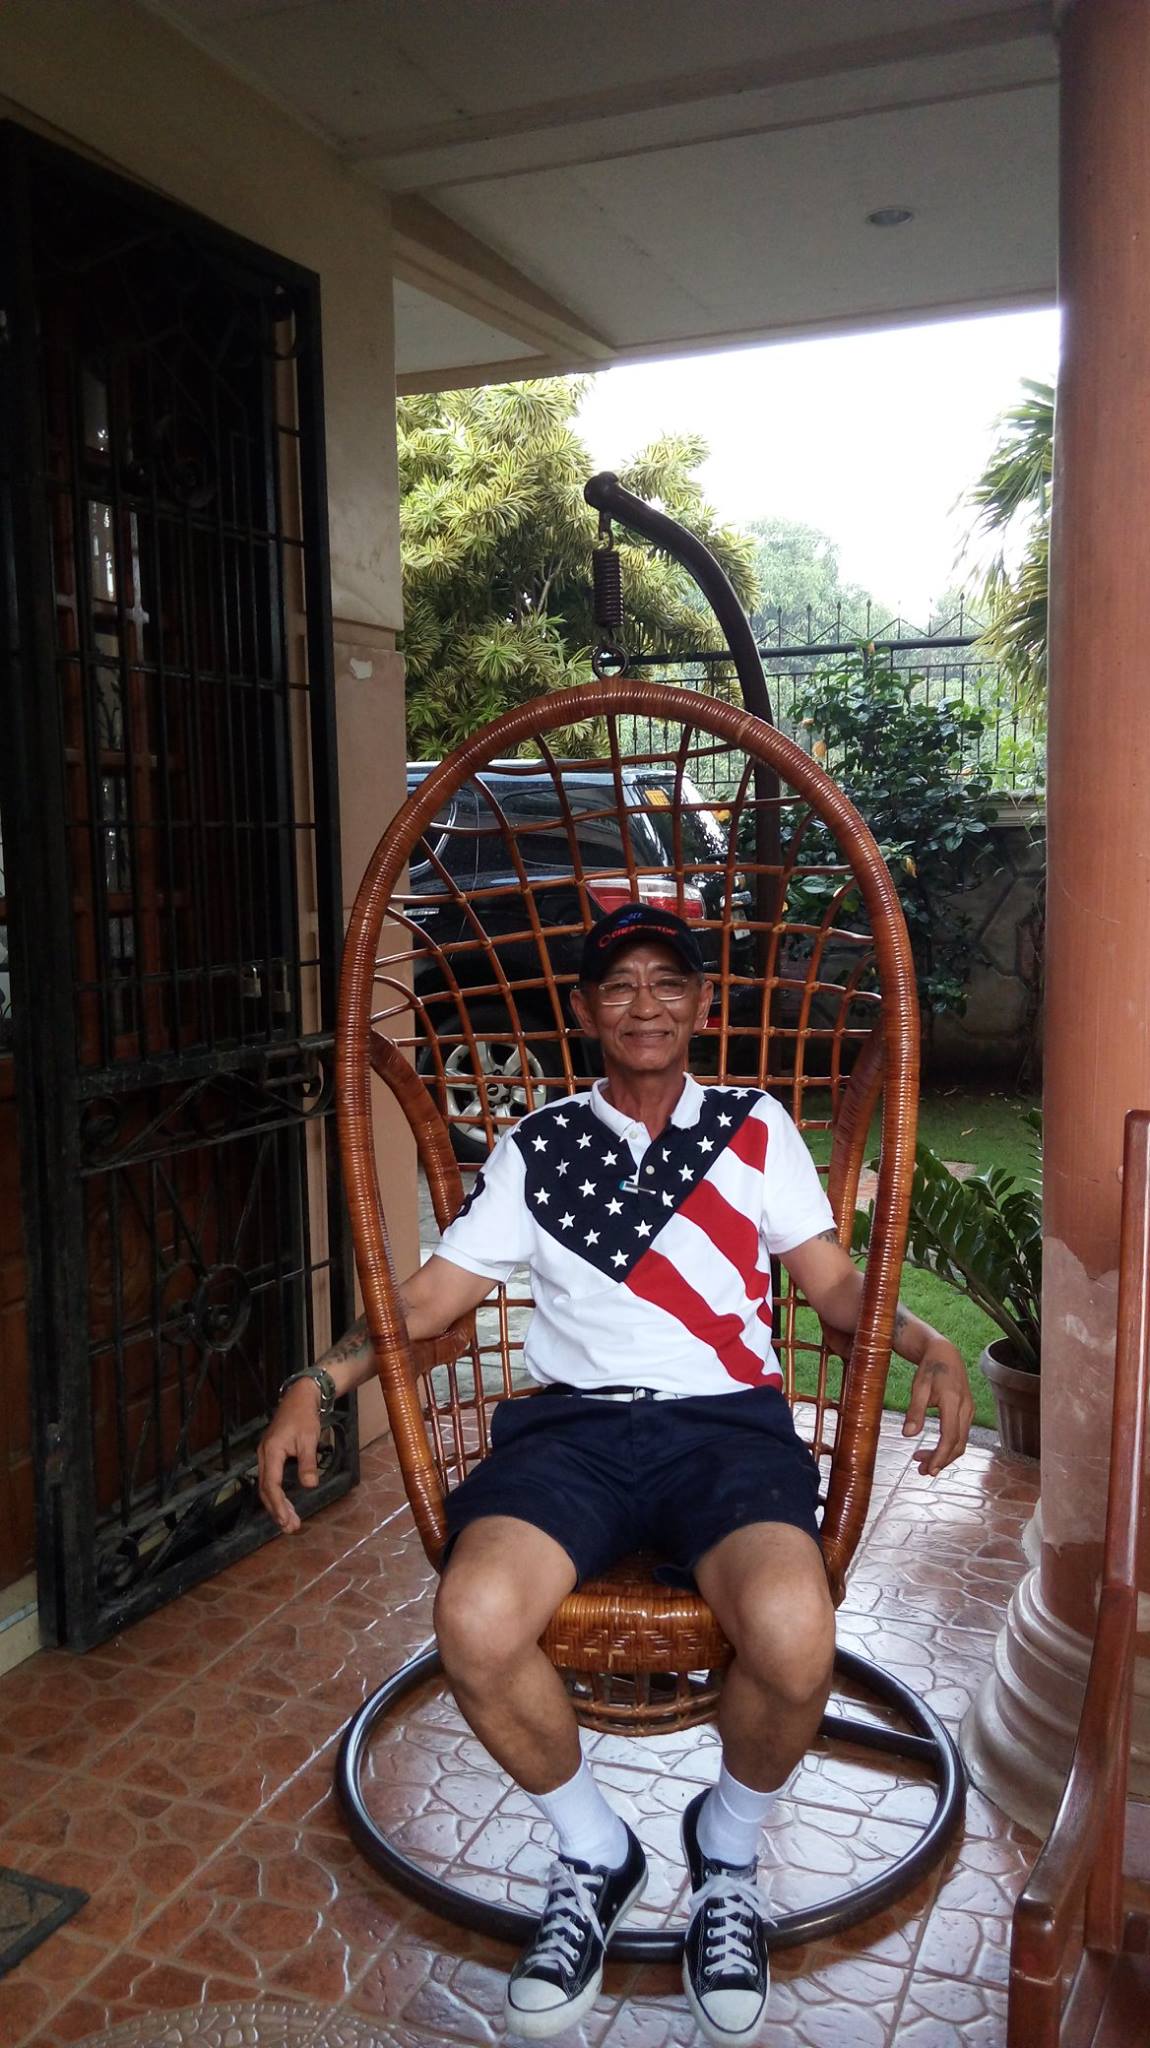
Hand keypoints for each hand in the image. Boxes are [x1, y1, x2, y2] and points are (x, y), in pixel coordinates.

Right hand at [258, 1381, 322, 1532]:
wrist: (299, 1398)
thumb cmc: (304, 1417)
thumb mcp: (309, 1439)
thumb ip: (308, 1463)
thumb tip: (310, 1485)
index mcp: (271, 1451)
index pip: (271, 1484)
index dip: (278, 1504)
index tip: (285, 1520)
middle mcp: (264, 1456)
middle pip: (266, 1489)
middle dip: (276, 1510)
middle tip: (290, 1528)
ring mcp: (266, 1456)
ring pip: (267, 1486)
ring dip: (277, 1505)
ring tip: (289, 1522)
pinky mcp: (271, 1456)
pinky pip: (271, 1480)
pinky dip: (277, 1495)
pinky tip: (286, 1505)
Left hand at [902, 1341, 974, 1475]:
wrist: (945, 1353)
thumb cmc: (930, 1369)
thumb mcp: (918, 1386)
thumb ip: (914, 1410)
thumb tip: (907, 1434)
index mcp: (954, 1401)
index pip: (950, 1436)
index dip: (941, 1455)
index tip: (929, 1469)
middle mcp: (966, 1408)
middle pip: (958, 1443)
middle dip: (941, 1460)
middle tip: (922, 1471)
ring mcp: (969, 1411)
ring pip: (960, 1441)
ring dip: (944, 1455)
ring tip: (922, 1463)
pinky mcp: (967, 1412)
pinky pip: (960, 1434)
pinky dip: (948, 1446)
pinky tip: (932, 1450)